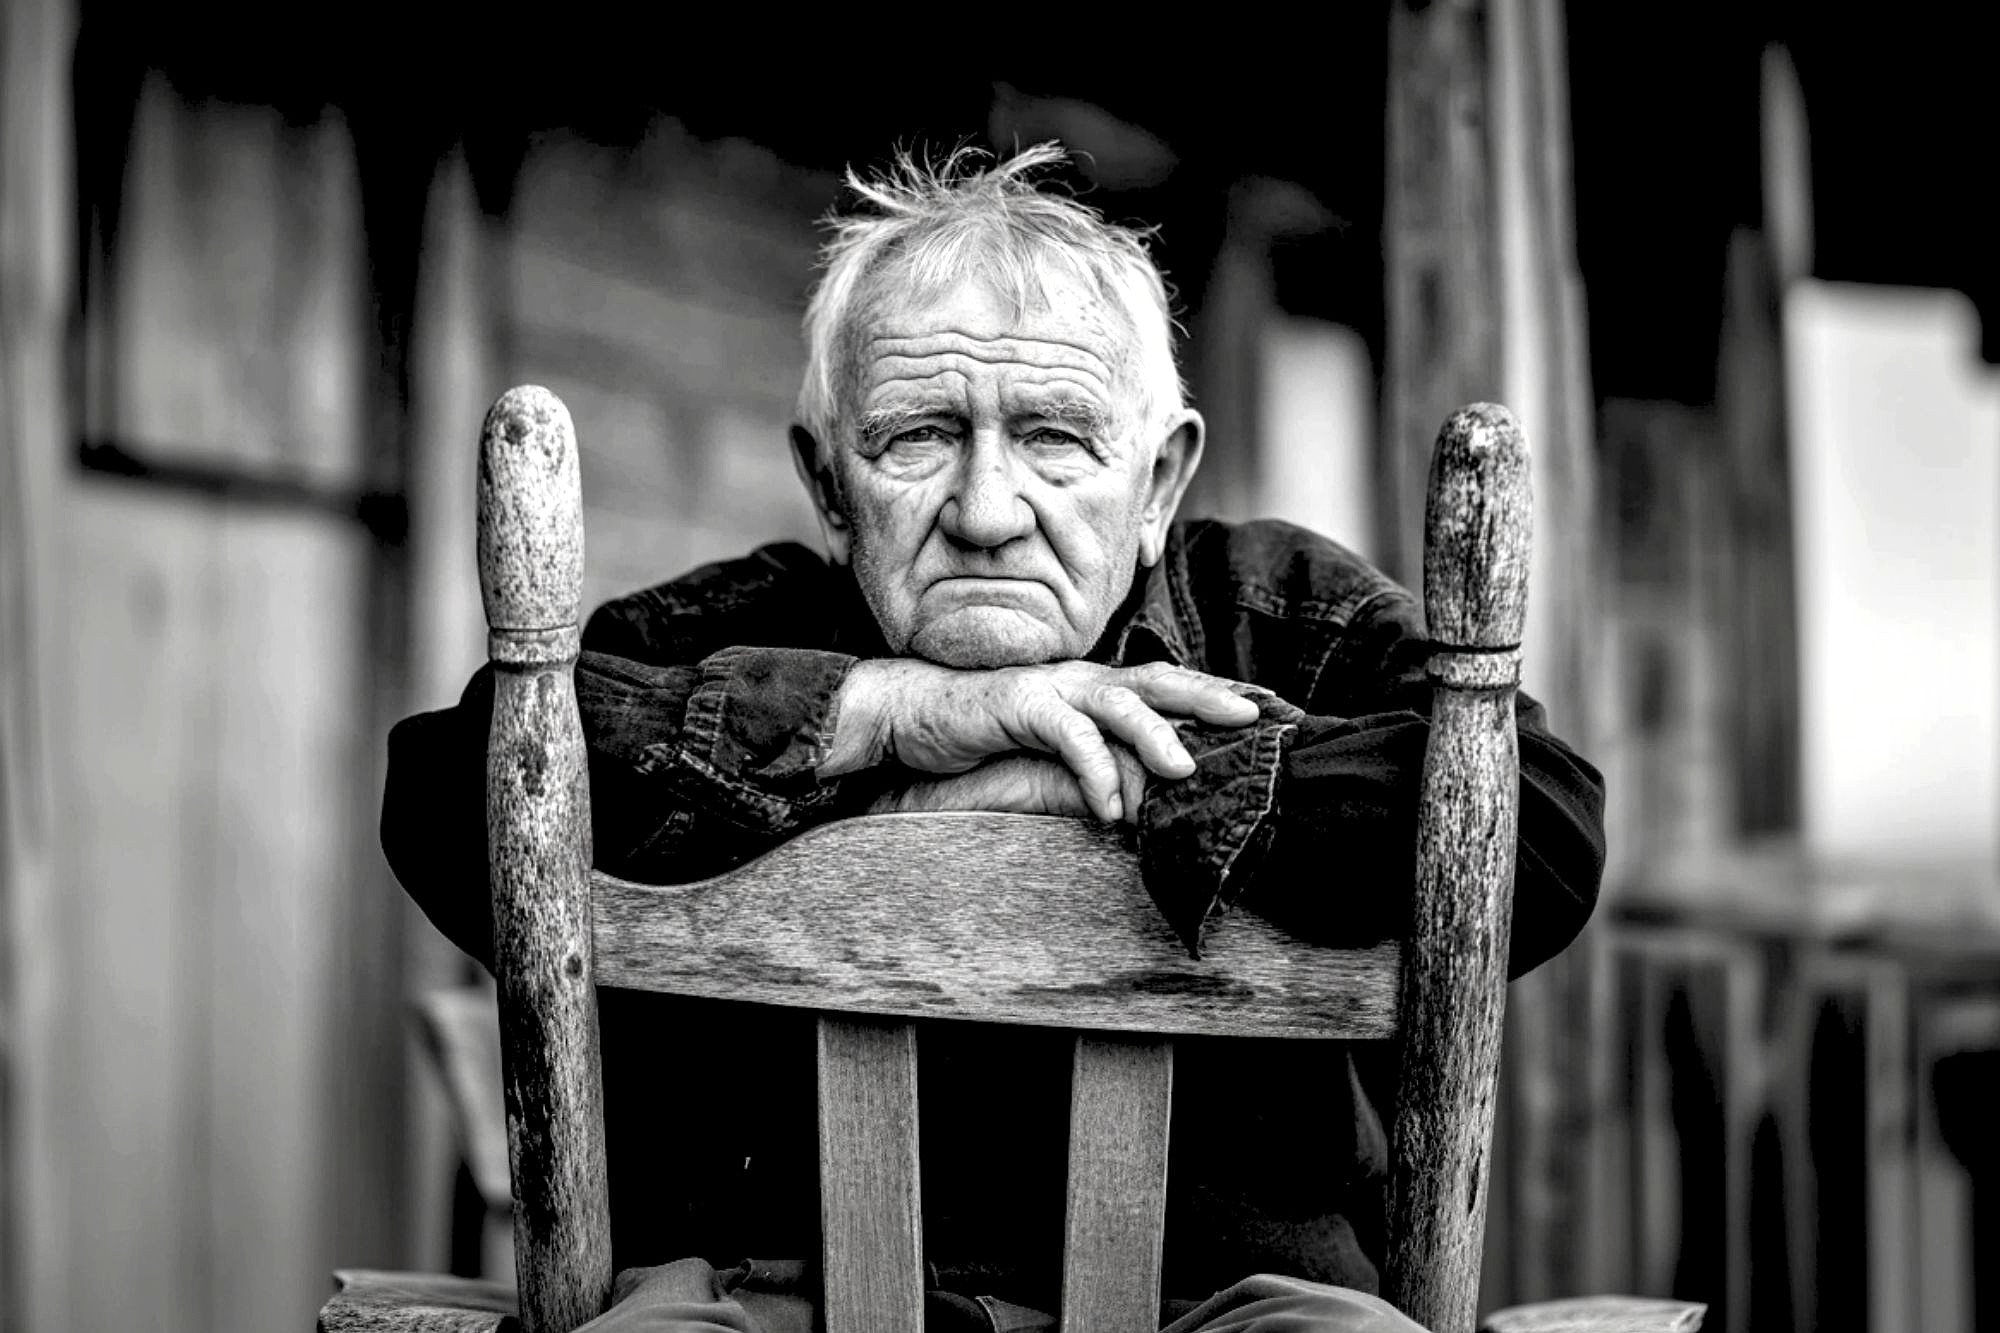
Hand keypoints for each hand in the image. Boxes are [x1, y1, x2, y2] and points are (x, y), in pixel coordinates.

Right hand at [824, 658, 1258, 821]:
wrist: (912, 712)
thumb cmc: (983, 733)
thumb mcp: (1050, 747)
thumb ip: (1096, 761)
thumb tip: (1140, 795)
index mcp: (1092, 687)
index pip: (1163, 684)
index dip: (1211, 693)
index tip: (1263, 707)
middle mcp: (1079, 681)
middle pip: (1156, 681)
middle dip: (1207, 697)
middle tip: (1253, 716)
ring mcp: (1051, 689)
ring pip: (1117, 704)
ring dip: (1154, 735)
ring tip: (1185, 770)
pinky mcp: (1019, 707)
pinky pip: (1065, 737)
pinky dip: (1091, 770)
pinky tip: (1107, 808)